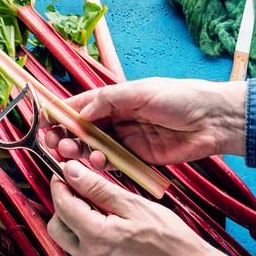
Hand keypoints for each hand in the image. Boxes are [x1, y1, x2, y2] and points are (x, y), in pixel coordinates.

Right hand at [44, 77, 246, 169]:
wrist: (213, 120)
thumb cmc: (179, 97)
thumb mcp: (140, 92)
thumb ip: (108, 100)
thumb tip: (81, 111)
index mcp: (115, 99)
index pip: (80, 106)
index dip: (60, 114)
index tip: (43, 123)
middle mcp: (117, 119)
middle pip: (82, 130)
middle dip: (65, 136)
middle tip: (53, 144)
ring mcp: (127, 139)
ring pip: (93, 148)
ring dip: (79, 151)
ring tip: (71, 153)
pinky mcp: (137, 158)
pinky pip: (112, 162)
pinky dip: (100, 164)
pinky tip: (96, 162)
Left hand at [47, 161, 236, 255]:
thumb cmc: (172, 240)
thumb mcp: (135, 205)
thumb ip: (99, 189)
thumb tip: (72, 172)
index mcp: (96, 238)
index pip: (62, 205)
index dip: (61, 183)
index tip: (68, 170)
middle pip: (57, 226)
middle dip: (62, 203)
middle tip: (80, 186)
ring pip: (69, 239)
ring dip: (74, 218)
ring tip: (98, 202)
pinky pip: (84, 249)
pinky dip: (87, 231)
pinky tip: (108, 220)